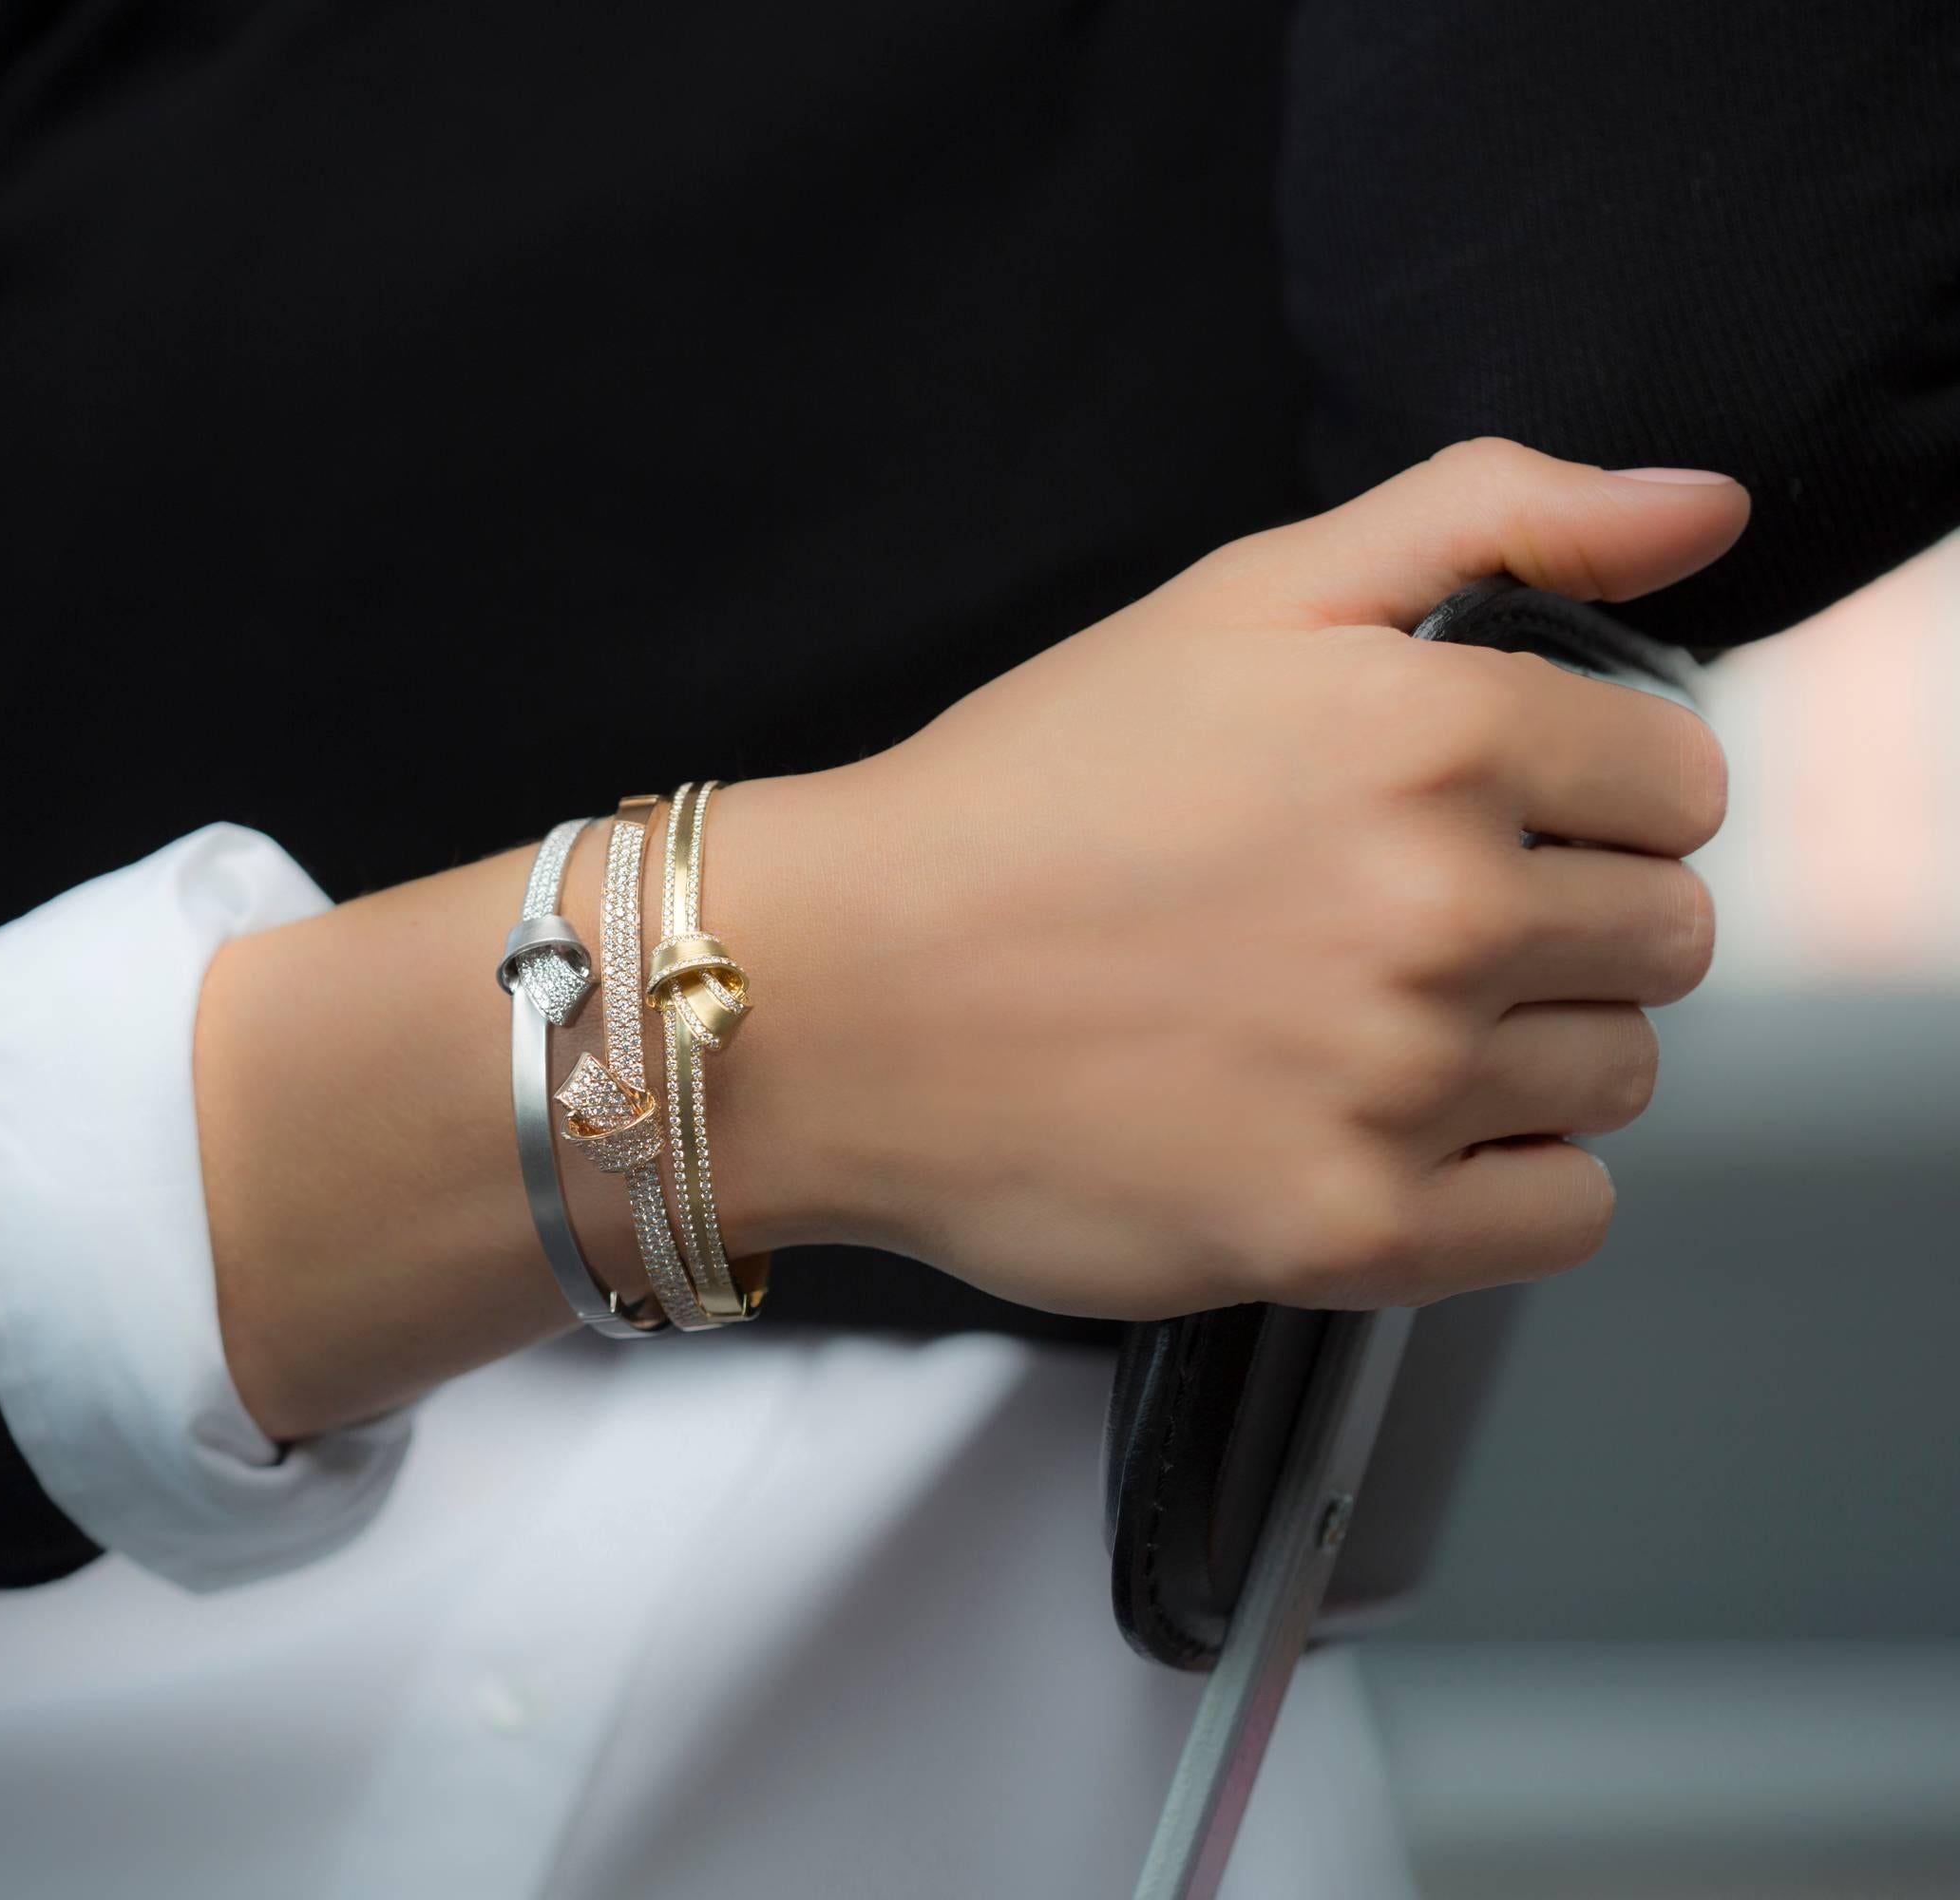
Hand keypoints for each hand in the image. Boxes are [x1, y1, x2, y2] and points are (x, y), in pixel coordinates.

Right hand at [715, 440, 1744, 1316]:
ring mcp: (1394, 1084)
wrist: (828, 997)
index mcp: (1430, 731)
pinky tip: (1382, 1127)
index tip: (1480, 817)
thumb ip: (1488, 518)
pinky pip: (1564, 1213)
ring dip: (1526, 1051)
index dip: (1586, 797)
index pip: (1682, 786)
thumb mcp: (1235, 599)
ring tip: (1365, 1026)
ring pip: (1619, 1075)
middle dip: (1561, 923)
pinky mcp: (1347, 1230)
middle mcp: (1436, 910)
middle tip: (1396, 925)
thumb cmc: (1016, 800)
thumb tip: (1702, 506)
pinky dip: (1503, 1180)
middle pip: (1666, 937)